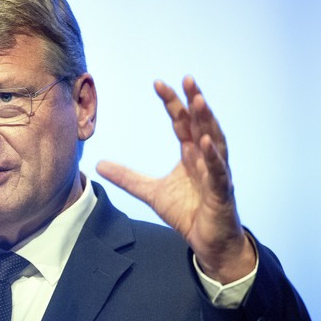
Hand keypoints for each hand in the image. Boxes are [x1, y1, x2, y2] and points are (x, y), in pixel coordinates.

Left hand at [96, 76, 254, 282]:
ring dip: (207, 120)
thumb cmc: (186, 212)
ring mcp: (217, 172)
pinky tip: (205, 142)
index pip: (181, 122)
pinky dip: (213, 157)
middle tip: (186, 79)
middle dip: (193, 101)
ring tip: (199, 100)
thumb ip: (127, 178)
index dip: (171, 103)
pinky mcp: (222, 191)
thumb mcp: (150, 192)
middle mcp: (206, 157)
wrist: (206, 241)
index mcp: (190, 154)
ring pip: (214, 140)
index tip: (158, 83)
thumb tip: (98, 164)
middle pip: (200, 123)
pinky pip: (218, 171)